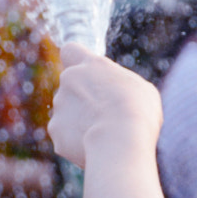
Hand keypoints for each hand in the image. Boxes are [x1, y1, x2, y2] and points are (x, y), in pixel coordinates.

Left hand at [48, 44, 161, 170]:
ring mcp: (60, 105)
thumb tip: (118, 94)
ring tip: (103, 135)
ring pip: (68, 114)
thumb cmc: (138, 111)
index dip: (76, 61)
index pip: (71, 50)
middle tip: (105, 117)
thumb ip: (122, 86)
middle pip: (72, 89)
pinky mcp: (55, 129)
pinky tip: (92, 147)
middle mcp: (70, 79)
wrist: (120, 139)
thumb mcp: (141, 89)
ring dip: (80, 123)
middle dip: (83, 102)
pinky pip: (65, 136)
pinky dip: (75, 143)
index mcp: (92, 65)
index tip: (85, 74)